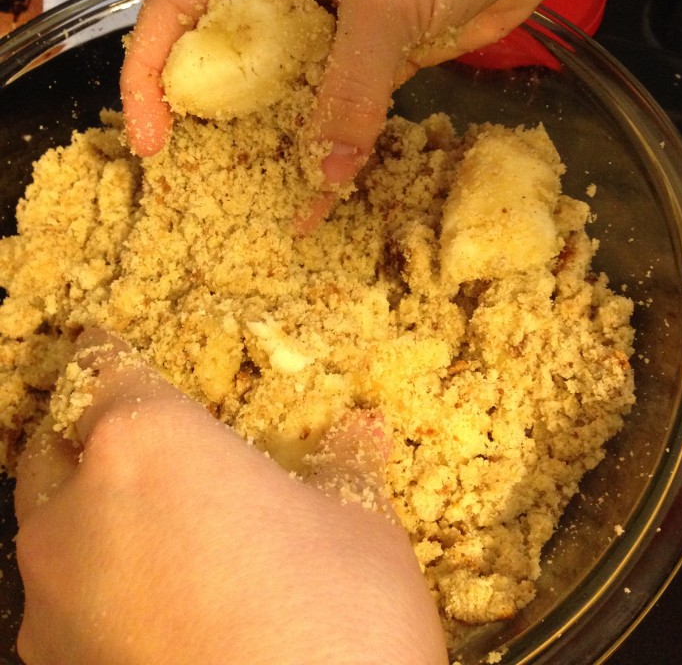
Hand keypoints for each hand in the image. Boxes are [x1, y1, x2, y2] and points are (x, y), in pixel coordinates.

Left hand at [14, 332, 447, 664]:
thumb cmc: (338, 619)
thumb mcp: (359, 526)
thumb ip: (341, 467)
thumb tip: (359, 433)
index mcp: (147, 444)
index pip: (102, 371)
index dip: (102, 351)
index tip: (97, 336)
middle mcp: (77, 514)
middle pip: (53, 448)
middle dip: (81, 432)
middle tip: (126, 433)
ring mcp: (53, 607)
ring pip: (48, 532)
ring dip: (85, 515)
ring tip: (146, 527)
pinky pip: (62, 608)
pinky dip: (93, 589)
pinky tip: (152, 607)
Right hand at [121, 0, 575, 183]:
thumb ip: (352, 86)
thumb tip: (324, 171)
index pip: (181, 7)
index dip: (151, 71)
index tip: (154, 136)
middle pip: (231, 60)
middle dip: (214, 120)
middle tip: (203, 184)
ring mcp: (338, 23)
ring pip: (291, 91)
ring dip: (279, 141)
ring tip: (263, 201)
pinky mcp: (383, 54)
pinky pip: (346, 105)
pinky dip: (337, 143)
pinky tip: (330, 184)